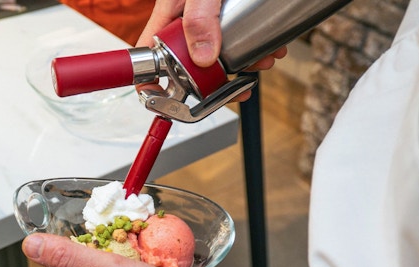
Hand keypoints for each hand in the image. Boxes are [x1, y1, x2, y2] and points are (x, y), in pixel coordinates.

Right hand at [136, 0, 286, 101]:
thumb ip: (199, 17)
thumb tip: (202, 58)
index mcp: (170, 14)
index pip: (149, 55)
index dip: (151, 82)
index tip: (162, 100)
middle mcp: (187, 20)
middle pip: (191, 63)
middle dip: (216, 78)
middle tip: (236, 85)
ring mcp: (210, 20)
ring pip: (220, 54)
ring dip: (243, 64)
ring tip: (262, 60)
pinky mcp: (231, 17)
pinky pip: (239, 40)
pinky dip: (256, 48)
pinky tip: (270, 46)